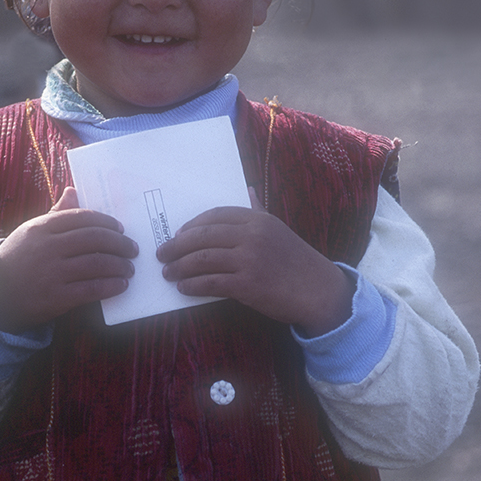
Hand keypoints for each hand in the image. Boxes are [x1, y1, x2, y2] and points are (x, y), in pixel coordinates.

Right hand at [0, 187, 137, 332]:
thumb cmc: (19, 259)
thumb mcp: (32, 233)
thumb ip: (56, 213)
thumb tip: (73, 191)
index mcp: (42, 228)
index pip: (82, 218)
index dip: (106, 223)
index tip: (120, 229)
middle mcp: (47, 248)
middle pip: (94, 239)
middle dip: (119, 243)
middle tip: (132, 249)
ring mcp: (51, 273)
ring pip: (96, 263)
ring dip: (119, 265)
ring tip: (129, 268)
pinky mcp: (56, 297)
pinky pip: (91, 289)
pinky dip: (110, 286)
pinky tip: (120, 285)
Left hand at [156, 190, 353, 335]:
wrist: (319, 291)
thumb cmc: (296, 261)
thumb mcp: (278, 229)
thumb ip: (258, 210)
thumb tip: (248, 189)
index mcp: (258, 219)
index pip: (214, 216)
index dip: (192, 226)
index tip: (178, 235)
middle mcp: (252, 235)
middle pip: (203, 236)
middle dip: (177, 246)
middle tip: (162, 254)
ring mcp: (249, 260)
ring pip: (202, 259)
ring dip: (179, 266)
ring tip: (168, 273)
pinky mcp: (247, 285)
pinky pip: (210, 282)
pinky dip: (192, 285)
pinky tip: (184, 288)